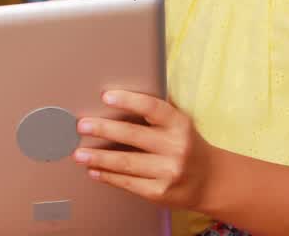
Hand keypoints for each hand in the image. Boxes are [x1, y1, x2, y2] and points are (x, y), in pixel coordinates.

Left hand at [72, 90, 214, 210]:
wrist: (210, 180)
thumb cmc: (186, 145)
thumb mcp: (179, 124)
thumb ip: (154, 113)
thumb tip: (116, 99)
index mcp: (179, 124)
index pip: (152, 107)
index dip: (128, 100)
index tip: (106, 96)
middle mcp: (176, 147)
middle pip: (133, 135)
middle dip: (103, 129)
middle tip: (81, 125)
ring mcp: (168, 172)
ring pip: (126, 162)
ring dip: (98, 157)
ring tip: (78, 153)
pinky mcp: (160, 192)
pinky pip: (128, 182)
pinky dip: (107, 176)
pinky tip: (94, 170)